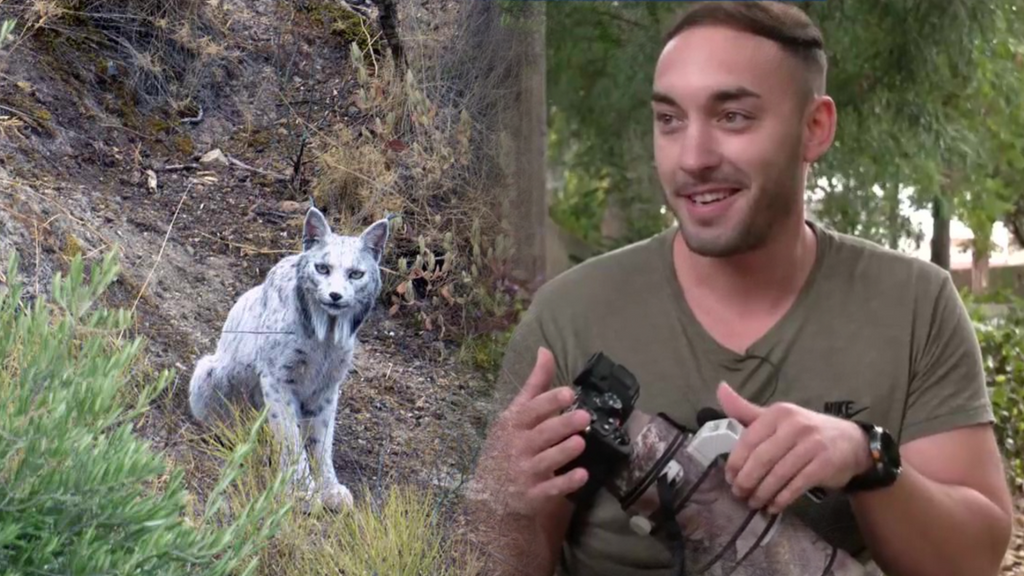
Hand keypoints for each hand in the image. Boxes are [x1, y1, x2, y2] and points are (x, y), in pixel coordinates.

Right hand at [476, 347, 591, 515]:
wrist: (490, 494)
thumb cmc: (509, 444)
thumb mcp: (516, 413)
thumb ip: (535, 385)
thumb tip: (545, 350)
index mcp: (513, 425)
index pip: (530, 410)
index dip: (549, 401)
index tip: (568, 393)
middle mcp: (517, 447)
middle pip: (541, 434)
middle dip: (562, 425)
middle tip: (584, 416)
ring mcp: (524, 473)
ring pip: (546, 461)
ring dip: (563, 452)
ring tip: (580, 442)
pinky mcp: (534, 495)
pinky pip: (551, 489)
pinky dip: (566, 483)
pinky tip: (583, 475)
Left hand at [715, 381, 872, 514]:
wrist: (851, 443)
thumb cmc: (806, 431)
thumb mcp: (777, 418)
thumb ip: (747, 410)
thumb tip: (720, 389)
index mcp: (779, 413)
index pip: (749, 439)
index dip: (736, 462)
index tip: (729, 477)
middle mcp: (795, 426)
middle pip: (762, 459)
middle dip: (746, 480)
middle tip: (738, 493)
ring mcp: (811, 445)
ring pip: (778, 475)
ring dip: (762, 493)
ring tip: (753, 502)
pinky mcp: (824, 465)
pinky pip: (796, 486)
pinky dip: (781, 499)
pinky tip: (773, 506)